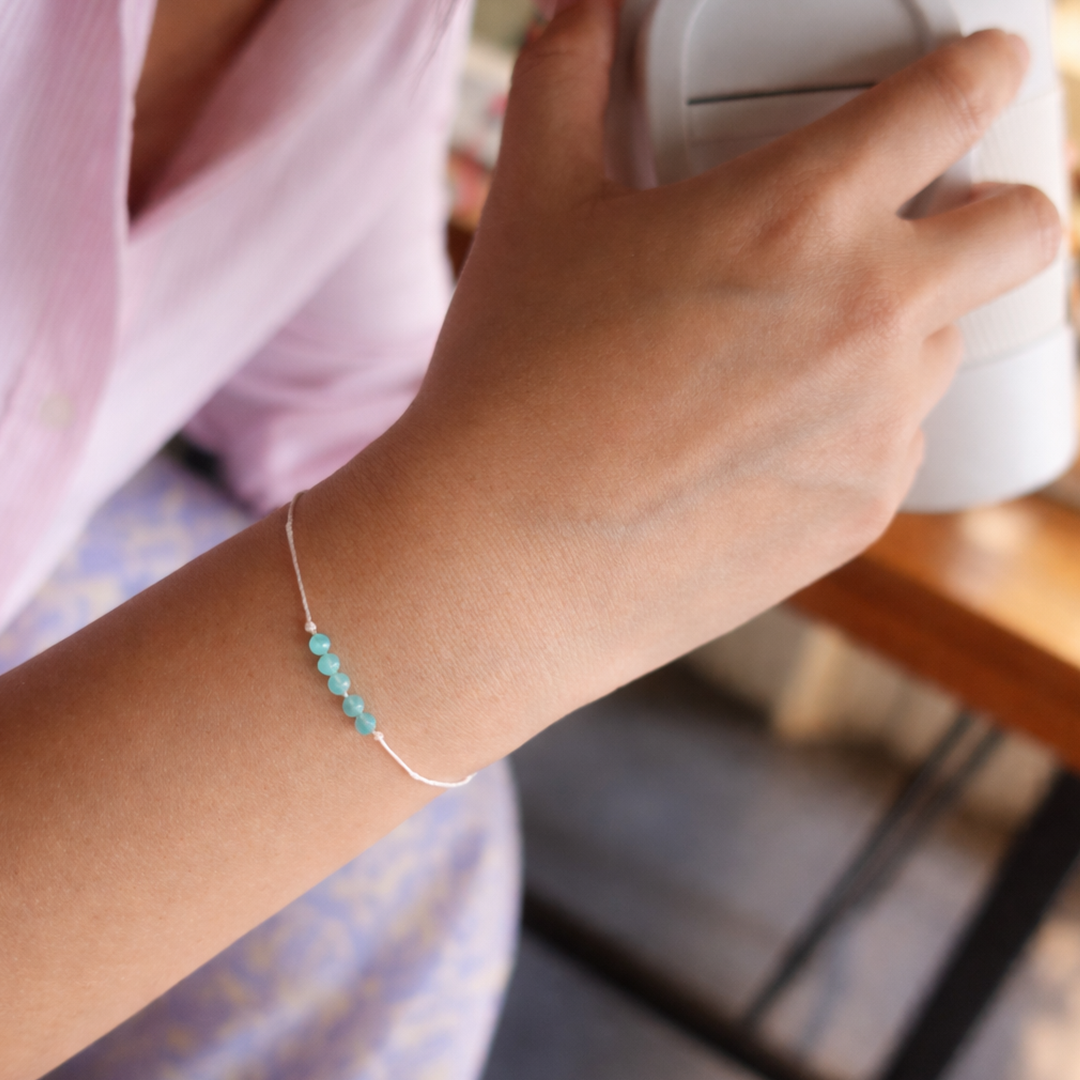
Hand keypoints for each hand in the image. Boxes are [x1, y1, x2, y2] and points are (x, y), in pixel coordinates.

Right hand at [380, 1, 1058, 708]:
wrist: (503, 557)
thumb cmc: (513, 380)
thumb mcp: (532, 205)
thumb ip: (565, 78)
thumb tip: (582, 8)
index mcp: (800, 212)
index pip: (966, 95)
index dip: (992, 68)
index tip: (987, 76)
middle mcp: (871, 313)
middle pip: (1029, 229)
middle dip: (1001, 207)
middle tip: (928, 223)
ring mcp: (878, 424)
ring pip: (952, 345)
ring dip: (908, 327)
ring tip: (799, 350)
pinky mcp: (862, 513)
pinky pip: (899, 444)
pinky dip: (860, 424)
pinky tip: (767, 440)